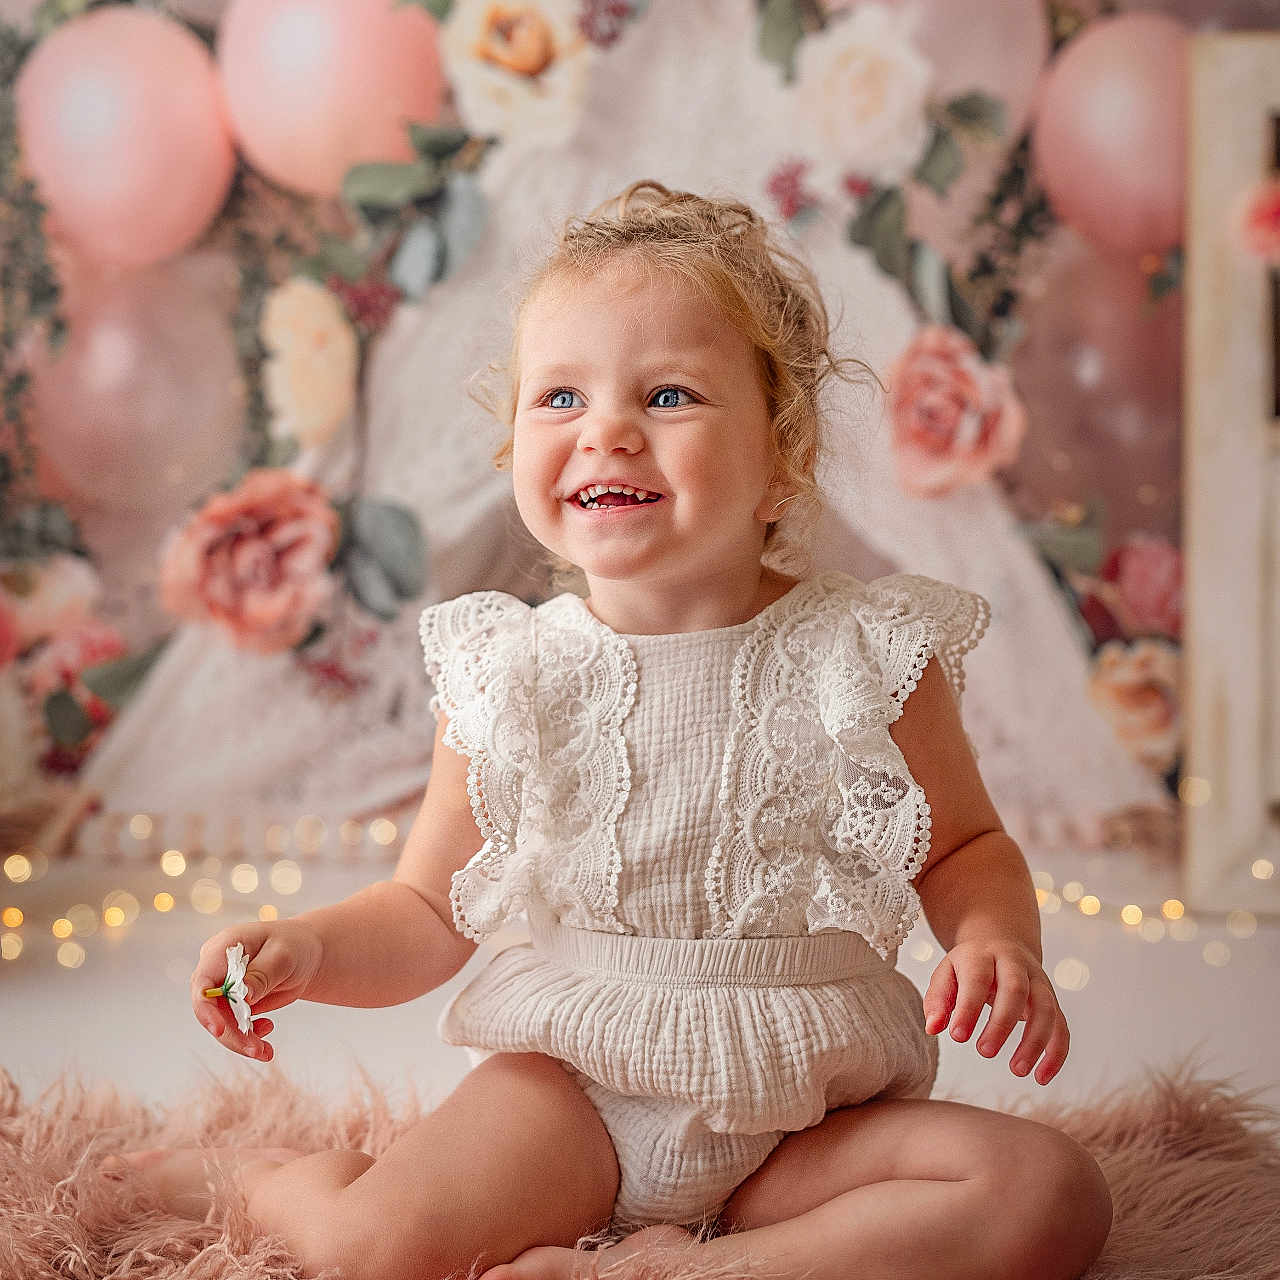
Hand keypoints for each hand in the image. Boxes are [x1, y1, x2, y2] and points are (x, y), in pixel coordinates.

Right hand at [189, 920, 322, 1060]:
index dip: (206, 1009)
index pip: (203, 982)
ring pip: (222, 1023)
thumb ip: (263, 973)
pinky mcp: (233, 1005)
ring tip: (265, 1051)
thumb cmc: (294, 946)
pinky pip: (234, 1028)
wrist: (305, 954)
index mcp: (222, 949)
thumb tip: (244, 994)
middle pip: (210, 1010)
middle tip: (256, 1050)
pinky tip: (267, 1035)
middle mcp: (216, 970)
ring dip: (241, 1041)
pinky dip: (249, 1038)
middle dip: (231, 1034)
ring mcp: (223, 989)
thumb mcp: (283, 955)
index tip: (219, 1030)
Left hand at [922, 938, 1068, 1085]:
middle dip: (1002, 1023)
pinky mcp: (1052, 999)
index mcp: (982, 955)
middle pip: (1016, 989)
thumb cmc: (969, 965)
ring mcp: (1038, 981)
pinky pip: (1061, 1025)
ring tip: (1017, 1070)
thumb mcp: (947, 972)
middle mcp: (1015, 964)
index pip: (977, 978)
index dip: (969, 1008)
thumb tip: (933, 1028)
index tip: (957, 1036)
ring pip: (1046, 1008)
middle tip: (984, 1052)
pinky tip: (1041, 1077)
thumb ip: (938, 999)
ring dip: (1035, 1041)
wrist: (1001, 940)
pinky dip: (1056, 1053)